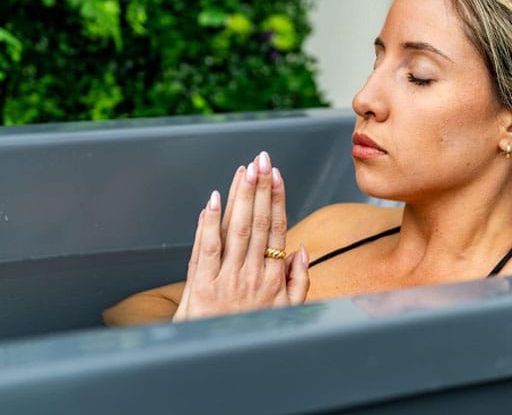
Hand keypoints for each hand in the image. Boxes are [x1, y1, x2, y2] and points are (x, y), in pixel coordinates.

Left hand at [173, 152, 309, 321]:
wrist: (217, 362)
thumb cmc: (251, 334)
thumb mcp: (286, 313)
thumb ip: (298, 282)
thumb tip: (300, 250)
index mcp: (273, 279)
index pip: (277, 230)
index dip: (277, 200)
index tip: (276, 175)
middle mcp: (252, 275)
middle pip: (259, 223)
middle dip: (260, 188)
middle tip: (261, 159)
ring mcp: (226, 280)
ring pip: (236, 229)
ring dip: (240, 196)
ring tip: (244, 170)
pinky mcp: (201, 287)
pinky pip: (206, 249)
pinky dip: (209, 223)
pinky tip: (213, 200)